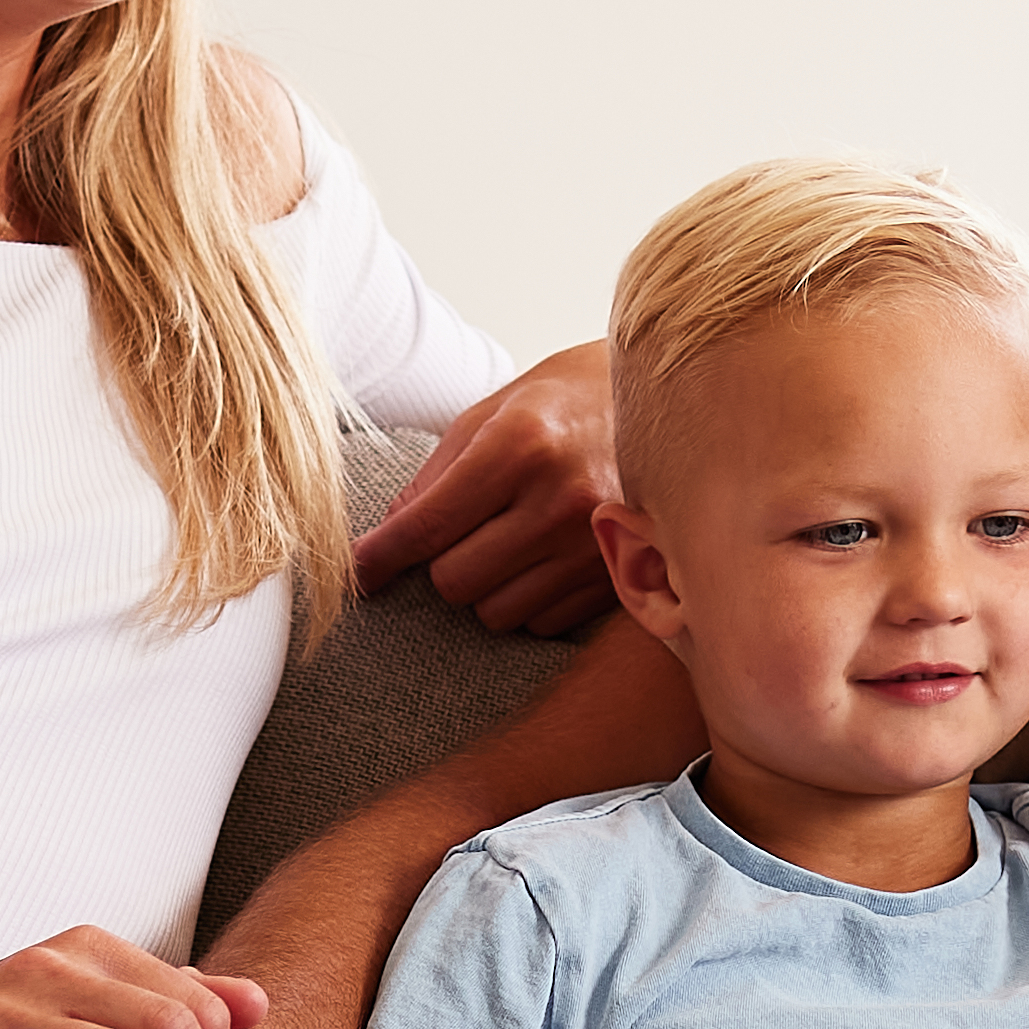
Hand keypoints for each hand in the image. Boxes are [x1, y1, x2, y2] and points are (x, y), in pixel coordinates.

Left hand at [350, 348, 625, 637]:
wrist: (666, 407)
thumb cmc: (563, 404)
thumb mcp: (490, 416)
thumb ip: (434, 478)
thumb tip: (387, 539)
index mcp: (521, 445)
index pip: (427, 526)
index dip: (381, 557)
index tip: (361, 571)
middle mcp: (561, 499)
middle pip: (455, 581)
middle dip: (441, 566)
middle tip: (460, 535)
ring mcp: (595, 544)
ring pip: (495, 612)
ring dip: (485, 588)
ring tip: (508, 541)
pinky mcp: (619, 578)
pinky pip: (540, 623)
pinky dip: (527, 601)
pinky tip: (544, 558)